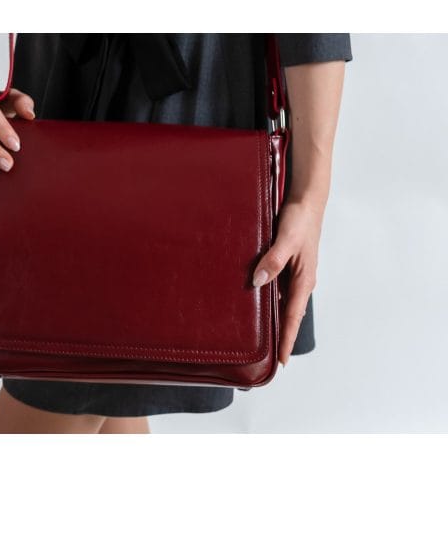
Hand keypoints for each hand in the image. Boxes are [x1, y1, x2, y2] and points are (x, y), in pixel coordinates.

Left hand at [252, 199, 323, 365]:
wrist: (306, 201)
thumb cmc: (300, 220)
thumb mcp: (286, 240)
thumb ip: (273, 261)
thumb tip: (257, 282)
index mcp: (304, 280)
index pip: (293, 317)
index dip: (287, 339)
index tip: (281, 362)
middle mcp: (300, 281)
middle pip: (288, 315)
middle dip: (280, 335)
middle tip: (268, 357)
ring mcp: (294, 274)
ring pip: (283, 303)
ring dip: (274, 318)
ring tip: (261, 336)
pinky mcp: (287, 265)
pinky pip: (278, 289)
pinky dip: (269, 300)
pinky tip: (256, 302)